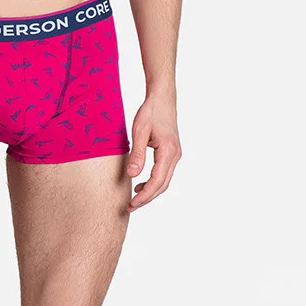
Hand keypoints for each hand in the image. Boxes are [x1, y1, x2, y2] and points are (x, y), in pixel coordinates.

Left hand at [126, 95, 180, 209]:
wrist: (162, 98)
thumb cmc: (150, 112)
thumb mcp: (139, 131)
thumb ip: (137, 154)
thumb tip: (132, 175)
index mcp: (168, 151)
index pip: (157, 181)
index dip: (144, 195)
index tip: (131, 204)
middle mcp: (175, 155)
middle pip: (162, 185)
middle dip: (147, 198)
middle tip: (130, 207)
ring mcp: (175, 155)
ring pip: (164, 181)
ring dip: (150, 192)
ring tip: (134, 199)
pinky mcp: (172, 153)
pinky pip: (164, 173)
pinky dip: (153, 182)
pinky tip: (140, 184)